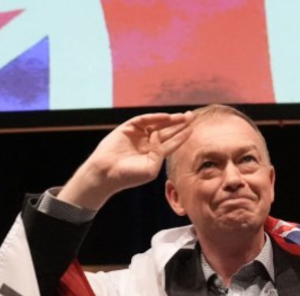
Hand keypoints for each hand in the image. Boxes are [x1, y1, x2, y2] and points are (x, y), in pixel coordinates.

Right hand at [58, 112, 193, 210]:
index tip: (192, 129)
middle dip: (179, 124)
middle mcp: (147, 144)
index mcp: (153, 155)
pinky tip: (166, 117)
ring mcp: (137, 135)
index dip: (182, 136)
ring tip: (183, 116)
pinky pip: (143, 120)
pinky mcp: (127, 128)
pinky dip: (154, 117)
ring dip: (170, 120)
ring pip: (157, 124)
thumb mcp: (151, 169)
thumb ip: (159, 153)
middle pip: (167, 131)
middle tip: (191, 116)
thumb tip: (157, 136)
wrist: (107, 173)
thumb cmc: (129, 176)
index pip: (171, 143)